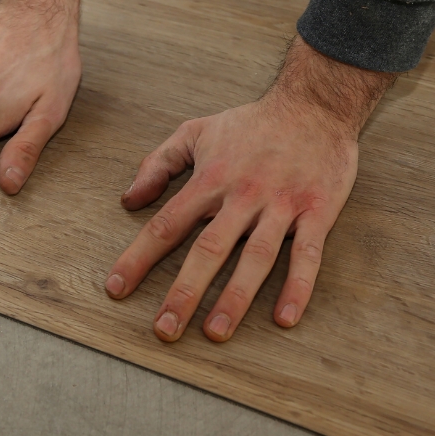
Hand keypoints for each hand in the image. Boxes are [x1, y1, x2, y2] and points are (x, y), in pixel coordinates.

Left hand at [105, 36, 394, 341]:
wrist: (315, 104)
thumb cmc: (251, 124)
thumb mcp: (196, 132)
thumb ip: (158, 163)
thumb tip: (129, 199)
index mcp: (210, 179)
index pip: (166, 224)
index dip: (138, 258)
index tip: (116, 289)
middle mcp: (243, 195)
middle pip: (208, 249)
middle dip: (184, 291)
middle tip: (164, 329)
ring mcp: (281, 205)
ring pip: (256, 257)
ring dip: (235, 297)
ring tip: (215, 332)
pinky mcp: (318, 211)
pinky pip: (308, 254)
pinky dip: (298, 287)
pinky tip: (284, 319)